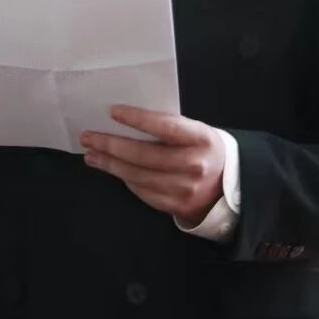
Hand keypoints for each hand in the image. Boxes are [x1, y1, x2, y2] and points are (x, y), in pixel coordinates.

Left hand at [81, 105, 225, 225]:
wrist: (229, 186)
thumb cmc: (204, 150)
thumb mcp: (196, 132)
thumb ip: (169, 127)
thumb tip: (127, 121)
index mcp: (201, 139)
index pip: (166, 126)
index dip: (138, 119)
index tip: (113, 112)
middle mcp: (194, 165)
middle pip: (144, 155)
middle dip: (111, 145)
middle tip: (88, 137)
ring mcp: (185, 189)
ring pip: (138, 175)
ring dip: (110, 164)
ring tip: (91, 154)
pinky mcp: (176, 206)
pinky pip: (142, 191)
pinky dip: (125, 179)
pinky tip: (112, 169)